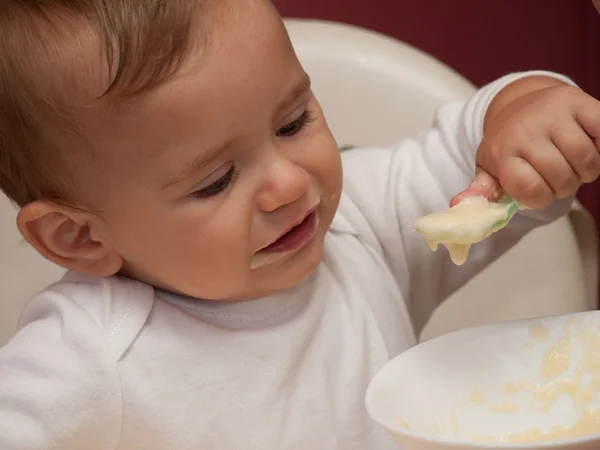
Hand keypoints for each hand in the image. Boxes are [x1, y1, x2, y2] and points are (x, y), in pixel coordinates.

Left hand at [451, 80, 599, 208]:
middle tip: (557, 177)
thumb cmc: (508, 143)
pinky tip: (588, 146)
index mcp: (501, 150)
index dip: (540, 198)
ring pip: (586, 160)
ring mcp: (553, 113)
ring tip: (572, 164)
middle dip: (563, 186)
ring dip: (585, 171)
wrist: (521, 103)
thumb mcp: (489, 167)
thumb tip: (459, 205)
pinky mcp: (579, 101)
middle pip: (561, 178)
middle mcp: (525, 130)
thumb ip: (481, 190)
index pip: (530, 189)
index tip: (538, 192)